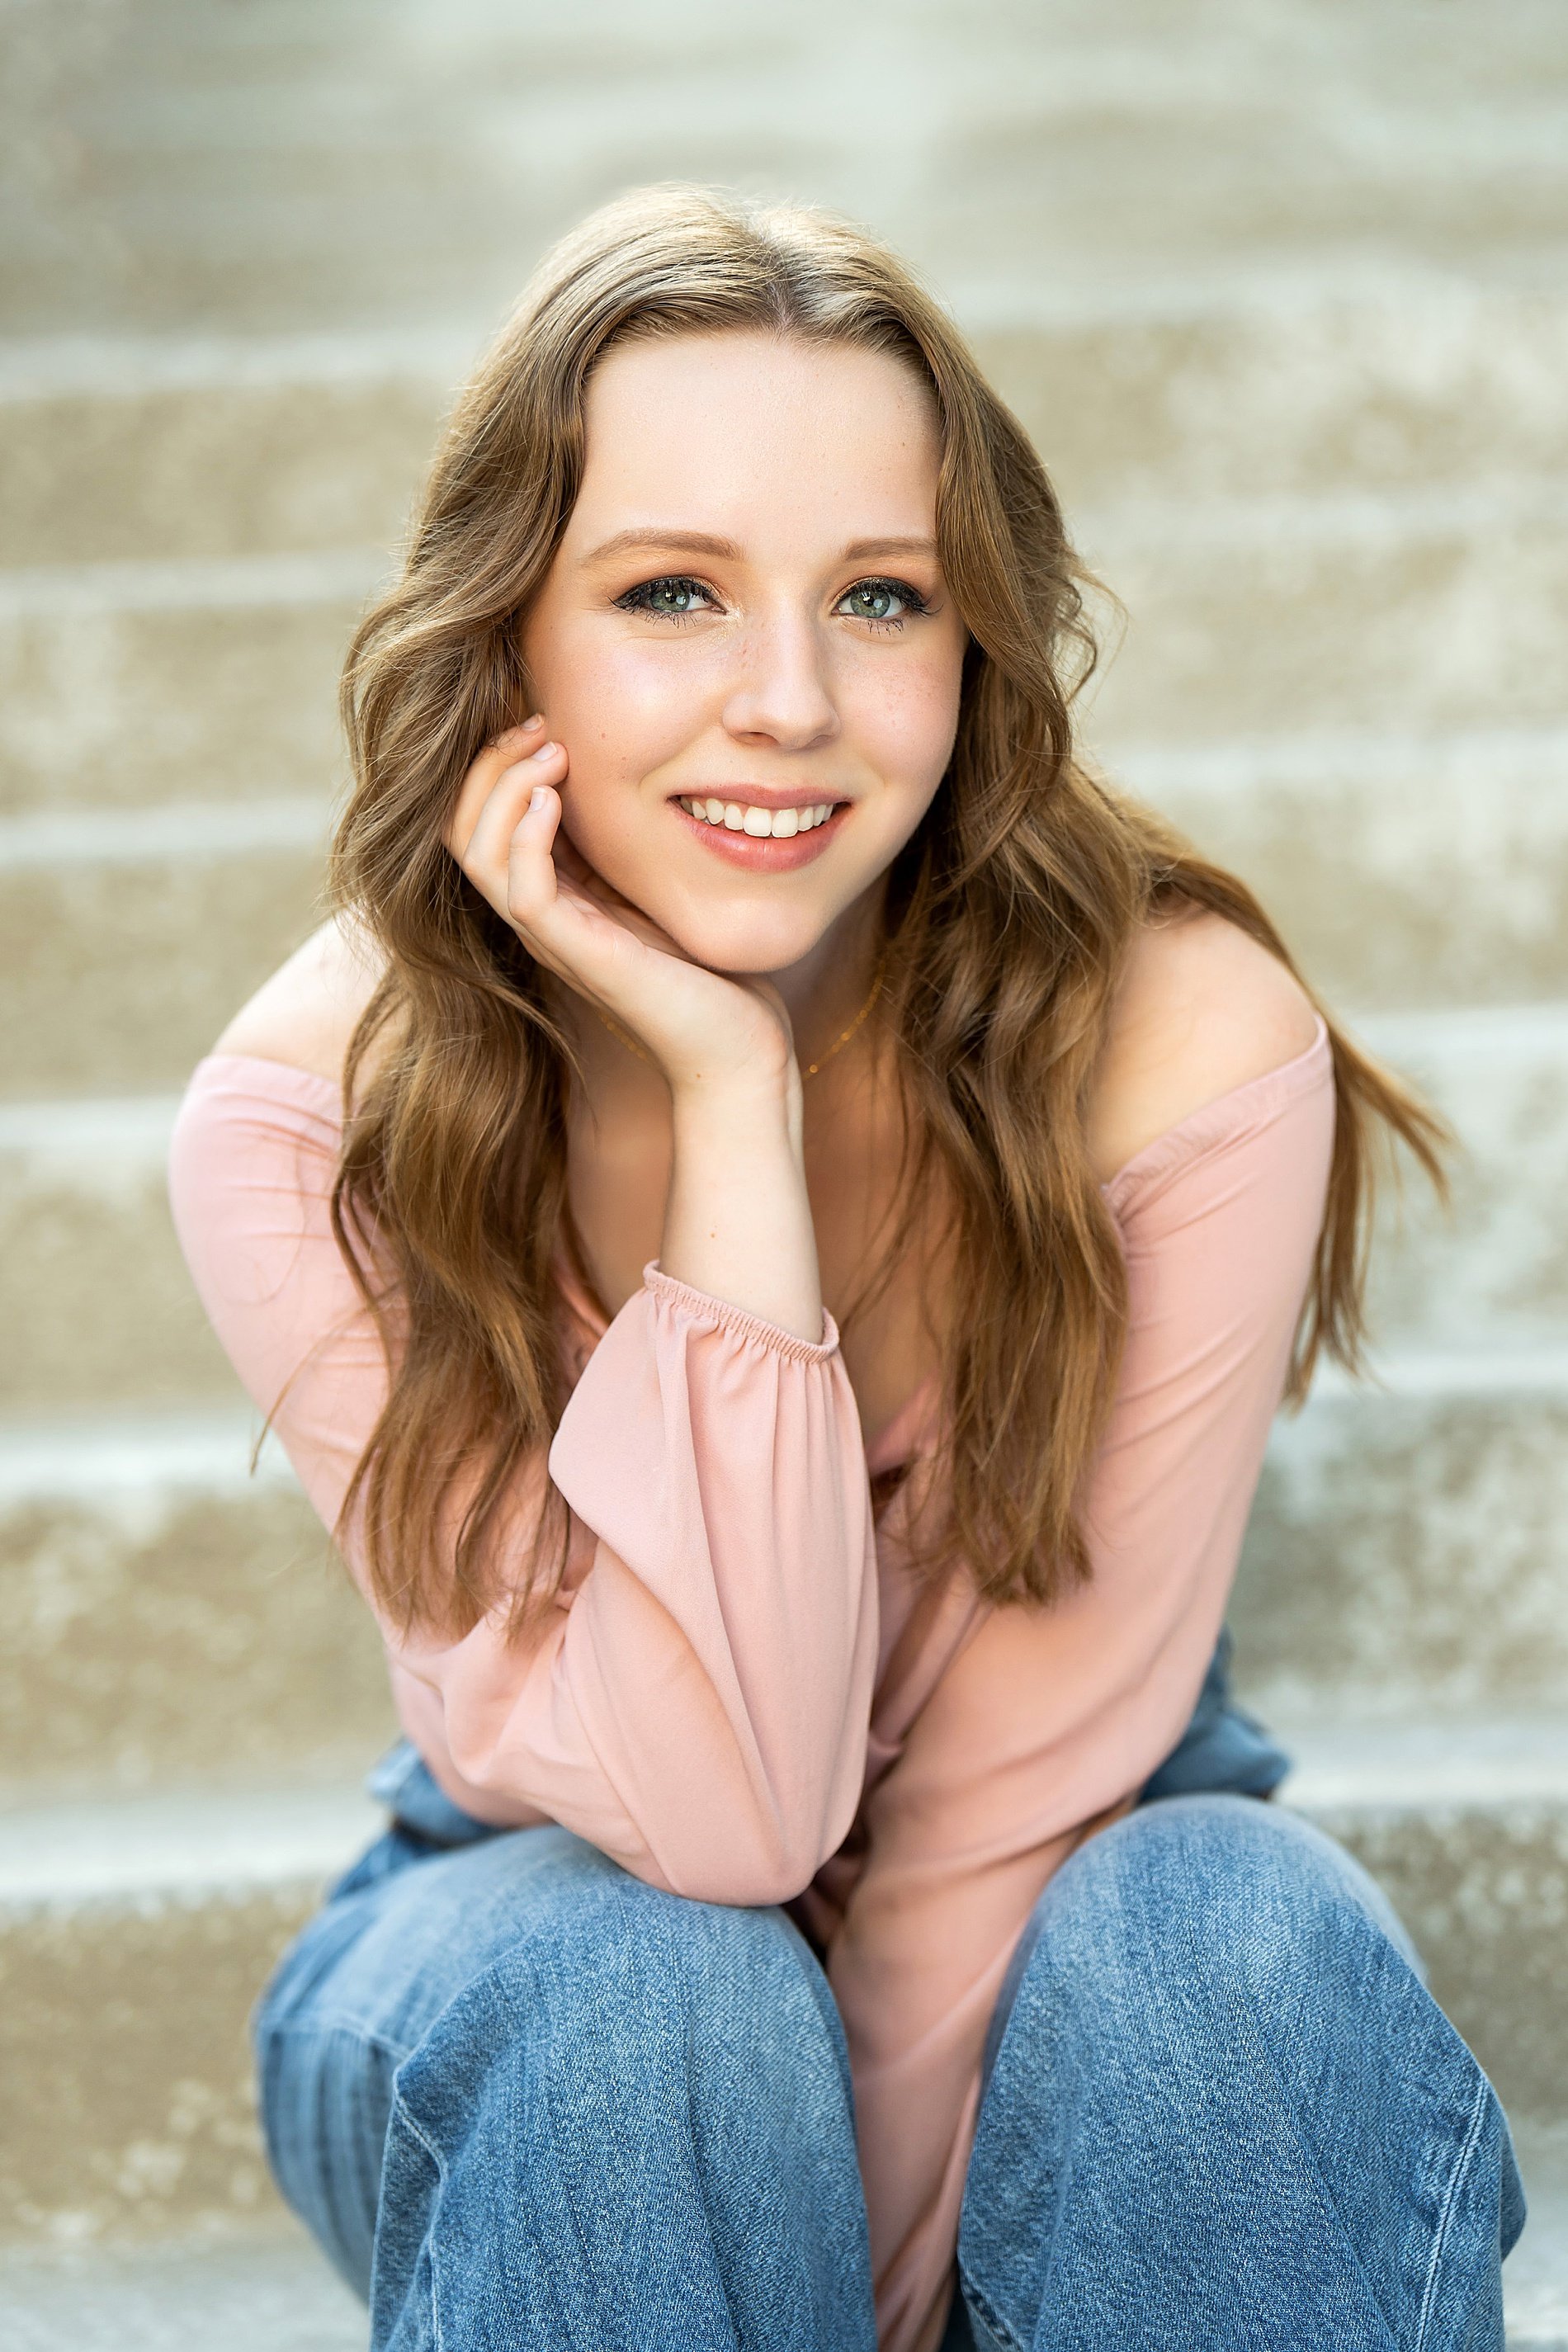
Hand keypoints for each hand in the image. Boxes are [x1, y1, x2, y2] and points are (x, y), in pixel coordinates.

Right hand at [447, 720, 793, 1099]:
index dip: (495, 764)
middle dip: (489, 765)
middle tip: (540, 725)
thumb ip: (622, 840)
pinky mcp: (581, 956)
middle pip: (460, 831)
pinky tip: (556, 798)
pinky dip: (527, 836)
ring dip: (505, 789)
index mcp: (550, 895)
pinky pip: (522, 892)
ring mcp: (553, 939)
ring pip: (478, 856)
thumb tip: (614, 770)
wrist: (738, 1044)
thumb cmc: (706, 965)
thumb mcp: (653, 881)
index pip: (476, 822)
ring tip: (551, 752)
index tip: (543, 721)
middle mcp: (538, 917)